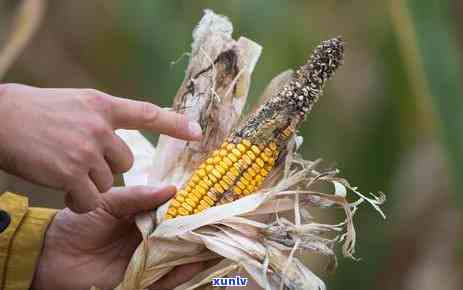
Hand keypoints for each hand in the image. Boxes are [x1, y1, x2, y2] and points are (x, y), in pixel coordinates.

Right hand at [0, 84, 201, 212]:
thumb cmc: (34, 111)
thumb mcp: (75, 104)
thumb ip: (101, 118)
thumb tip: (117, 139)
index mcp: (102, 105)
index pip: (147, 114)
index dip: (174, 123)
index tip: (197, 132)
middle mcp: (99, 127)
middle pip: (125, 162)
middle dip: (108, 167)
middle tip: (81, 161)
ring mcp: (86, 150)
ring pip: (107, 181)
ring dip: (89, 183)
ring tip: (64, 170)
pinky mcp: (72, 173)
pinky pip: (90, 198)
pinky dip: (79, 200)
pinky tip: (63, 191)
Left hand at [32, 186, 207, 289]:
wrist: (52, 255)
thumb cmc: (78, 224)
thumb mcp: (108, 202)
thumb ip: (137, 197)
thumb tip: (172, 189)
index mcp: (144, 216)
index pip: (174, 211)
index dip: (192, 206)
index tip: (213, 198)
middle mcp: (150, 237)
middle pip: (182, 234)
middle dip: (201, 229)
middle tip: (225, 221)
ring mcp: (147, 259)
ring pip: (179, 256)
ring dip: (198, 251)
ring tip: (220, 241)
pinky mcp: (141, 280)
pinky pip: (166, 278)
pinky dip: (182, 273)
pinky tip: (197, 263)